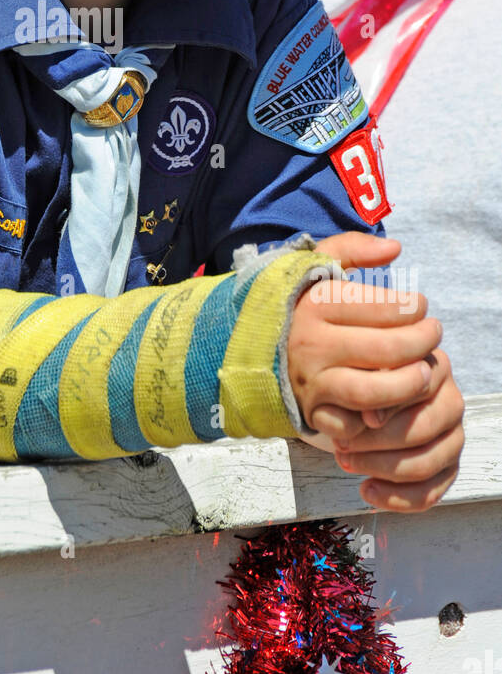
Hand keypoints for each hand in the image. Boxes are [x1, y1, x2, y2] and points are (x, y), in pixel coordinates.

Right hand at [288, 231, 462, 509]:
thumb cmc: (293, 302)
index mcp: (314, 305)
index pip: (380, 307)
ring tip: (424, 371)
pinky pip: (351, 425)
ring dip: (408, 384)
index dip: (411, 307)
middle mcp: (311, 344)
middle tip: (433, 335)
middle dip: (421, 342)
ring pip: (372, 393)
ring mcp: (310, 382)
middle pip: (385, 350)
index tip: (420, 306)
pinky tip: (393, 402)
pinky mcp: (311, 413)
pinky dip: (376, 419)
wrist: (240, 345)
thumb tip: (395, 249)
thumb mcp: (313, 265)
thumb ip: (353, 248)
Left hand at [332, 348, 463, 511]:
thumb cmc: (357, 380)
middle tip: (340, 444)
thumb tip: (372, 417)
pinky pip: (429, 494)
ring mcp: (453, 437)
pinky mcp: (447, 469)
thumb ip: (366, 383)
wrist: (356, 397)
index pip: (417, 389)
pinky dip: (395, 498)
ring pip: (424, 465)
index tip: (357, 417)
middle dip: (374, 442)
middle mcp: (451, 402)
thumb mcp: (357, 369)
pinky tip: (367, 489)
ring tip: (347, 462)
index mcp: (433, 368)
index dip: (386, 406)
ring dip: (379, 468)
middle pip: (421, 431)